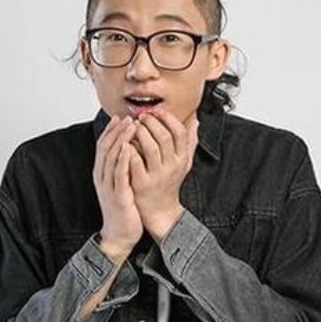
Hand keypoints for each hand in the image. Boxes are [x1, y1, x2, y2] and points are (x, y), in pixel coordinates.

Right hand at [93, 115, 141, 260]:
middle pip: (105, 147)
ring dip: (120, 139)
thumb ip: (121, 167)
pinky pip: (119, 174)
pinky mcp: (118, 195)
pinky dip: (122, 159)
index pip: (103, 146)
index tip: (120, 117)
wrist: (119, 235)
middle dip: (116, 130)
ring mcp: (108, 186)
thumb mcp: (120, 184)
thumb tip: (127, 149)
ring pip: (111, 157)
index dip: (111, 130)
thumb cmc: (122, 209)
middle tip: (127, 116)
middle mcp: (102, 178)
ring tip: (129, 125)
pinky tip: (127, 147)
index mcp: (102, 174)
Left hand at [129, 109, 198, 242]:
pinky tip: (124, 141)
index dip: (168, 118)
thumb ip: (190, 142)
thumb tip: (196, 121)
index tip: (157, 111)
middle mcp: (172, 166)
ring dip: (141, 133)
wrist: (160, 211)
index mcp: (182, 159)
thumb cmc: (169, 183)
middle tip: (141, 116)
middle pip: (164, 137)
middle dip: (152, 122)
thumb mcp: (184, 163)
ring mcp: (157, 175)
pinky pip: (135, 162)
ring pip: (150, 147)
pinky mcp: (142, 183)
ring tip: (133, 126)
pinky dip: (129, 149)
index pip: (179, 132)